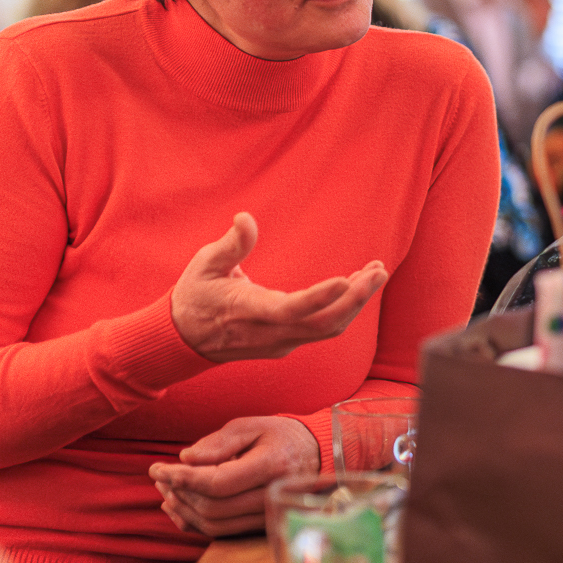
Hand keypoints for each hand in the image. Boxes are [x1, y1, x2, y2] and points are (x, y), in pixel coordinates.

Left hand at [149, 415, 318, 536]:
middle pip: (213, 507)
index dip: (182, 479)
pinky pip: (223, 533)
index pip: (217, 482)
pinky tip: (179, 508)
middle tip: (160, 478)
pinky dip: (196, 524)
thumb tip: (185, 459)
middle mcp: (273, 496)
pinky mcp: (263, 526)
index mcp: (272, 465)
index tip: (156, 468)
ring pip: (215, 525)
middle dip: (179, 493)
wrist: (316, 455)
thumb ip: (219, 441)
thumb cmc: (280, 436)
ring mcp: (269, 516)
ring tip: (167, 490)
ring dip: (184, 510)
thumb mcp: (252, 425)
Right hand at [169, 212, 388, 362]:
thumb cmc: (195, 296)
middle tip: (378, 271)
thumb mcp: (204, 264)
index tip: (346, 279)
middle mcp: (269, 333)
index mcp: (247, 311)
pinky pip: (322, 329)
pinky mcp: (286, 343)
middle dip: (356, 299)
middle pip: (323, 324)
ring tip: (375, 273)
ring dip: (355, 302)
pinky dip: (343, 308)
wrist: (183, 339)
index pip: (290, 310)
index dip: (320, 298)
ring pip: (327, 329)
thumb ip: (230, 245)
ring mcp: (280, 343)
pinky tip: (355, 285)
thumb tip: (245, 218)